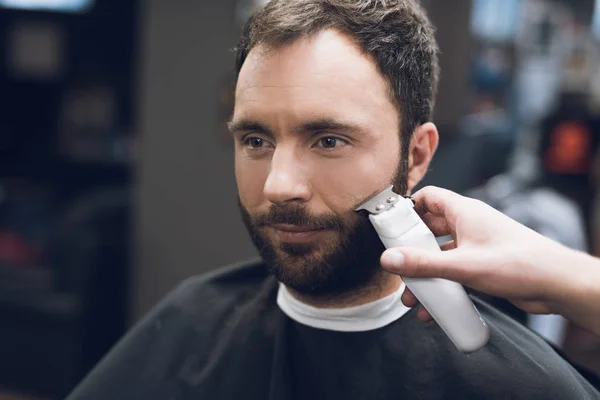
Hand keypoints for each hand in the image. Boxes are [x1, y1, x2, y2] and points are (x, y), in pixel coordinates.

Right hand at [380, 186, 575, 319]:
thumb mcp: (462, 264)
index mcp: (464, 212)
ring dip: (427, 275)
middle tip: (397, 265)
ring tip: (413, 298)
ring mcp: (476, 246)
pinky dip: (443, 287)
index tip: (390, 224)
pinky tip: (435, 308)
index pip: (429, 197)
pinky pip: (455, 273)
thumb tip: (390, 259)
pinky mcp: (483, 266)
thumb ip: (423, 263)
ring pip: (442, 256)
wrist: (556, 284)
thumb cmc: (518, 263)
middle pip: (431, 230)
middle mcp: (469, 225)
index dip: (408, 207)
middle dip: (413, 250)